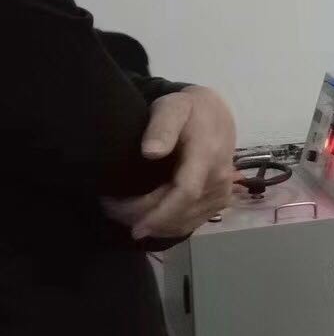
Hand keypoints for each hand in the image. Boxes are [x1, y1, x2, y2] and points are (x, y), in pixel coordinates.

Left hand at [102, 86, 236, 239]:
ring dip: (154, 225)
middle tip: (111, 209)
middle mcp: (219, 178)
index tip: (135, 227)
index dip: (160, 214)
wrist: (215, 115)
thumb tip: (151, 152)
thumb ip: (162, 127)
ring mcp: (221, 192)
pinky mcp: (220, 200)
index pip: (186, 193)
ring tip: (122, 214)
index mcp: (207, 156)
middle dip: (146, 219)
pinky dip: (168, 226)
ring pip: (186, 222)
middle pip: (182, 212)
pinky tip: (147, 220)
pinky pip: (192, 222)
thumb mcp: (172, 108)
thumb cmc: (188, 110)